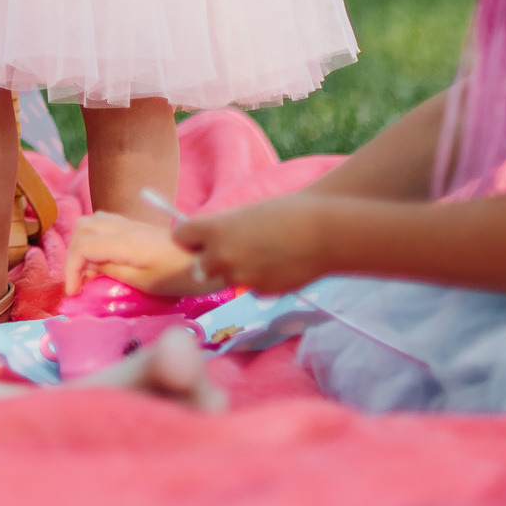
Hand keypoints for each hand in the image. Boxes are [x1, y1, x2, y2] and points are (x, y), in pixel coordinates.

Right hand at [62, 210, 202, 296]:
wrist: (210, 259)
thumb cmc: (181, 275)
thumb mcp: (146, 282)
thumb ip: (114, 271)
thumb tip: (90, 267)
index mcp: (125, 243)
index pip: (82, 247)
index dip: (71, 269)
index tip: (74, 291)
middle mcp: (124, 227)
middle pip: (82, 228)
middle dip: (73, 254)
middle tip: (79, 280)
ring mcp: (131, 224)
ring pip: (92, 221)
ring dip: (82, 243)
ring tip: (89, 270)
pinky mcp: (138, 227)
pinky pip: (105, 223)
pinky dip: (94, 238)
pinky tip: (103, 258)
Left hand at [171, 197, 331, 296]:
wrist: (324, 234)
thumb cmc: (288, 213)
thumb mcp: (246, 214)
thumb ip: (223, 229)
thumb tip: (211, 241)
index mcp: (215, 230)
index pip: (181, 236)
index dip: (190, 237)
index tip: (197, 238)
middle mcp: (221, 256)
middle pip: (198, 266)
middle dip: (210, 260)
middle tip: (231, 250)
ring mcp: (239, 277)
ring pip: (226, 278)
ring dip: (236, 271)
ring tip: (263, 254)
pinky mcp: (259, 292)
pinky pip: (250, 287)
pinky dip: (258, 279)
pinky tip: (278, 265)